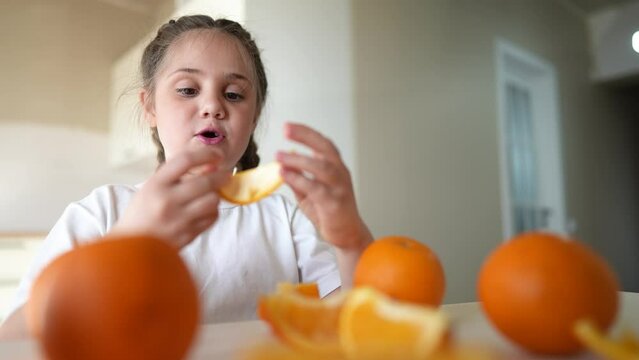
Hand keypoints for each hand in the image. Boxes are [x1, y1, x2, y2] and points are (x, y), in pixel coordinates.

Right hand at [112, 148, 230, 248]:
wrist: (130, 248)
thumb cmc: (141, 214)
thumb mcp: (151, 189)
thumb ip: (176, 177)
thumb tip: (211, 165)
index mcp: (155, 184)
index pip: (185, 160)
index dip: (206, 153)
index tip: (217, 155)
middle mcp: (167, 200)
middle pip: (205, 181)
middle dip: (221, 175)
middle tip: (226, 174)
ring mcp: (178, 220)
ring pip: (212, 201)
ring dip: (215, 196)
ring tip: (211, 195)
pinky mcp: (187, 235)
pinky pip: (211, 218)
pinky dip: (212, 212)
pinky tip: (206, 211)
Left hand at [277, 123, 372, 250]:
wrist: (347, 234)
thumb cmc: (330, 212)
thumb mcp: (310, 193)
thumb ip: (298, 179)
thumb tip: (283, 164)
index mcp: (336, 167)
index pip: (322, 144)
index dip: (306, 133)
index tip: (288, 126)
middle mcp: (340, 173)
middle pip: (325, 148)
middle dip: (305, 136)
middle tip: (286, 129)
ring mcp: (339, 187)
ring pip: (321, 167)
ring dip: (299, 159)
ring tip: (279, 156)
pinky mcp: (334, 202)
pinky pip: (315, 188)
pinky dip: (299, 179)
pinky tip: (284, 174)